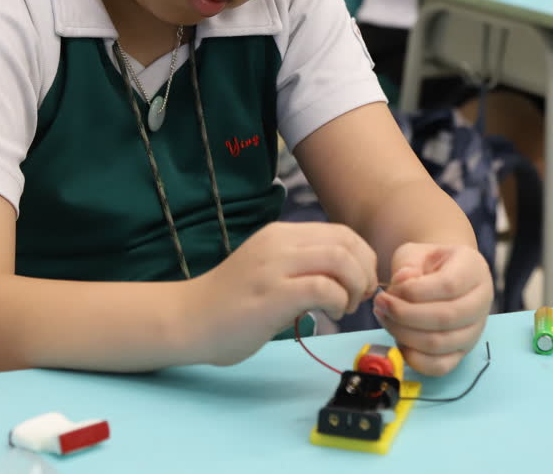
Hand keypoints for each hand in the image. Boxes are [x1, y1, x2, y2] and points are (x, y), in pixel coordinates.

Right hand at [186, 221, 377, 366]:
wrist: (188, 319)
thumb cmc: (230, 303)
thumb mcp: (269, 270)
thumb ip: (301, 266)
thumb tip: (345, 277)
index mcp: (281, 234)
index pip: (341, 232)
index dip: (363, 258)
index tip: (361, 285)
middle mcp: (279, 242)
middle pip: (346, 242)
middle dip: (365, 272)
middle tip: (359, 298)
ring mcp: (274, 266)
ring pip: (340, 260)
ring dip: (354, 286)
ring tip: (344, 308)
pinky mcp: (272, 294)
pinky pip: (323, 287)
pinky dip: (338, 301)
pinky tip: (330, 315)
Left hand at [372, 242, 491, 376]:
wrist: (442, 276)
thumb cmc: (427, 263)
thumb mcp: (416, 252)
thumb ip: (408, 263)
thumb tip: (404, 281)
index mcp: (474, 269)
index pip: (449, 285)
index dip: (414, 291)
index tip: (389, 289)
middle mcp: (482, 301)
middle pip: (445, 318)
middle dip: (404, 314)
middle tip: (380, 304)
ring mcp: (475, 330)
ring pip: (440, 344)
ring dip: (403, 334)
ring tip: (384, 317)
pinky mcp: (462, 352)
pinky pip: (440, 366)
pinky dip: (413, 358)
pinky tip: (398, 339)